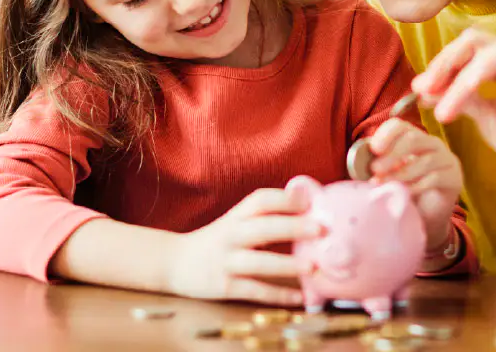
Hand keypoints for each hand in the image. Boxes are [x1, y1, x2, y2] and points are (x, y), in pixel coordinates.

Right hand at [166, 188, 320, 304]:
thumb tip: (306, 206)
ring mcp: (226, 261)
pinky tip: (298, 297)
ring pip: (259, 262)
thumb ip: (263, 216)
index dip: (284, 198)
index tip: (311, 199)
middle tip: (320, 228)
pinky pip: (255, 291)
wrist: (174, 262)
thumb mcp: (235, 221)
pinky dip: (277, 295)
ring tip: (313, 267)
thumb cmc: (217, 239)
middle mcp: (231, 235)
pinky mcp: (224, 287)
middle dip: (292, 226)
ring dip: (287, 265)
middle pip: (263, 227)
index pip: (260, 200)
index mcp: (236, 215)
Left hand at [368, 118, 461, 250]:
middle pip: (414, 139)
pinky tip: (402, 193)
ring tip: (382, 184)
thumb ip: (379, 163)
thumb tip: (361, 160)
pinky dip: (414, 186)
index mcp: (414, 137)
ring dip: (399, 173)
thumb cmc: (405, 189)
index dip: (386, 134)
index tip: (374, 149)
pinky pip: (434, 179)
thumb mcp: (390, 173)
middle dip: (392, 153)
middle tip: (375, 168)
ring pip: (424, 161)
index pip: (401, 126)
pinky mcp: (454, 179)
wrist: (427, 216)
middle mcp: (433, 144)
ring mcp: (447, 160)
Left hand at [411, 29, 495, 176]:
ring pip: (484, 49)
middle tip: (423, 87)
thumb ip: (461, 99)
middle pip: (472, 43)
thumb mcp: (489, 118)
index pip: (468, 54)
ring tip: (442, 104)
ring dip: (456, 76)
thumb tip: (424, 88)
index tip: (418, 89)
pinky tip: (462, 94)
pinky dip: (476, 75)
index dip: (441, 68)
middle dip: (444, 64)